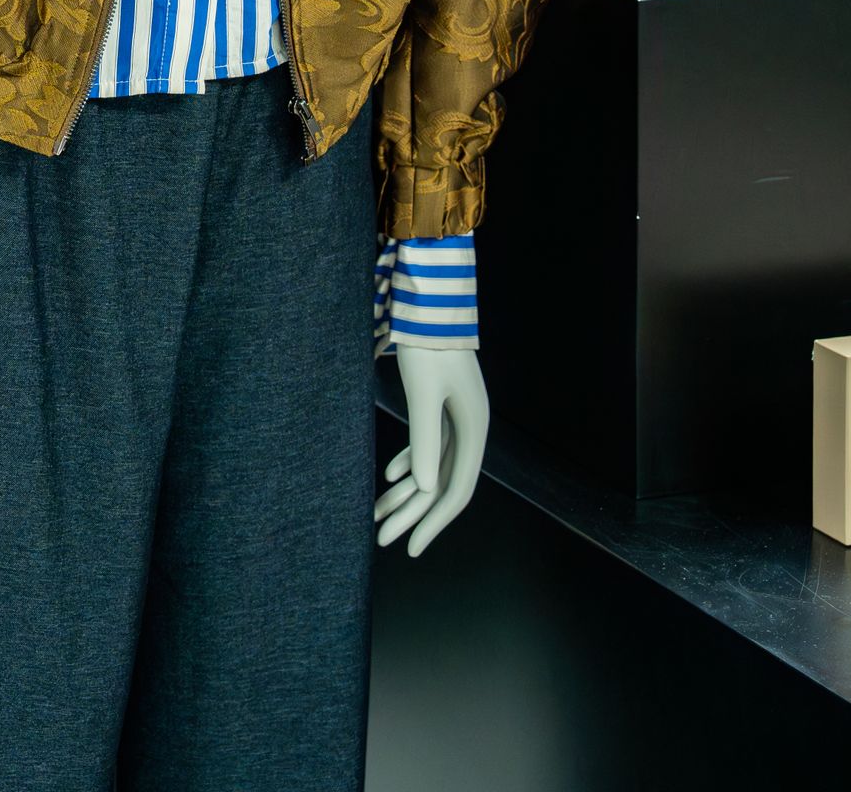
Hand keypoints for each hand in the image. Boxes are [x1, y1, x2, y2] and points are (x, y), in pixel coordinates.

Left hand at [374, 346, 488, 556]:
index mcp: (473, 428)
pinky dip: (408, 463)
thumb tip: (422, 489)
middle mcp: (470, 427)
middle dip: (411, 514)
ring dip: (406, 493)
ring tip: (376, 514)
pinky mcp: (443, 405)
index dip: (432, 522)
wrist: (430, 304)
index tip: (409, 547)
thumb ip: (425, 440)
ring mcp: (458, 416)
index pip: (455, 490)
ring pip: (432, 466)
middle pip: (441, 483)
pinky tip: (388, 477)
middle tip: (382, 538)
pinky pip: (428, 445)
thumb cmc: (427, 346)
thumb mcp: (422, 394)